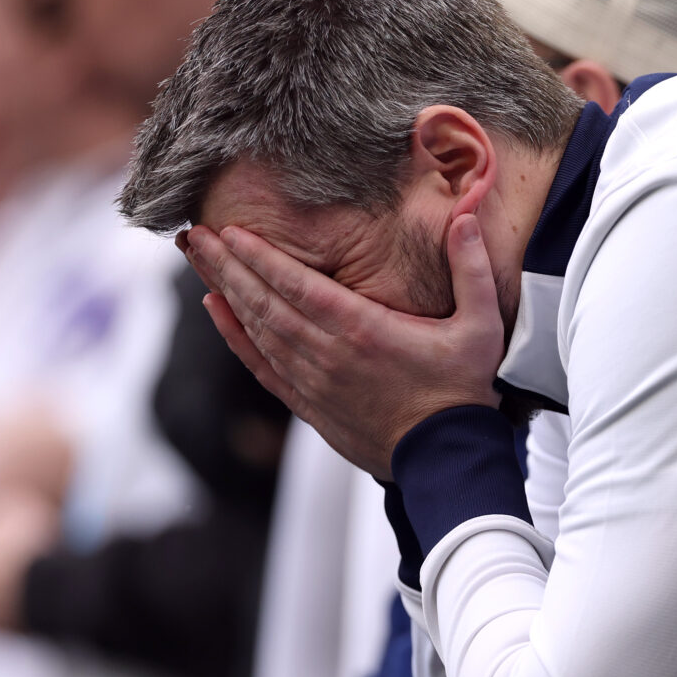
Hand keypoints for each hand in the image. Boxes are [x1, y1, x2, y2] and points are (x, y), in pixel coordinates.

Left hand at [180, 215, 503, 478]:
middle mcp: (329, 354)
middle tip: (196, 235)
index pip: (298, 286)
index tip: (231, 230)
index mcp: (364, 330)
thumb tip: (464, 219)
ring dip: (225, 292)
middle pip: (264, 303)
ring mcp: (314, 382)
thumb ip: (472, 269)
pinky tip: (217, 311)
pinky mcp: (309, 405)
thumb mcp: (480, 326)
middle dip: (228, 266)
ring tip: (201, 260)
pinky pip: (261, 366)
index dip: (261, 257)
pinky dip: (235, 337)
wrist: (446, 458)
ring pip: (257, 330)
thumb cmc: (463, 391)